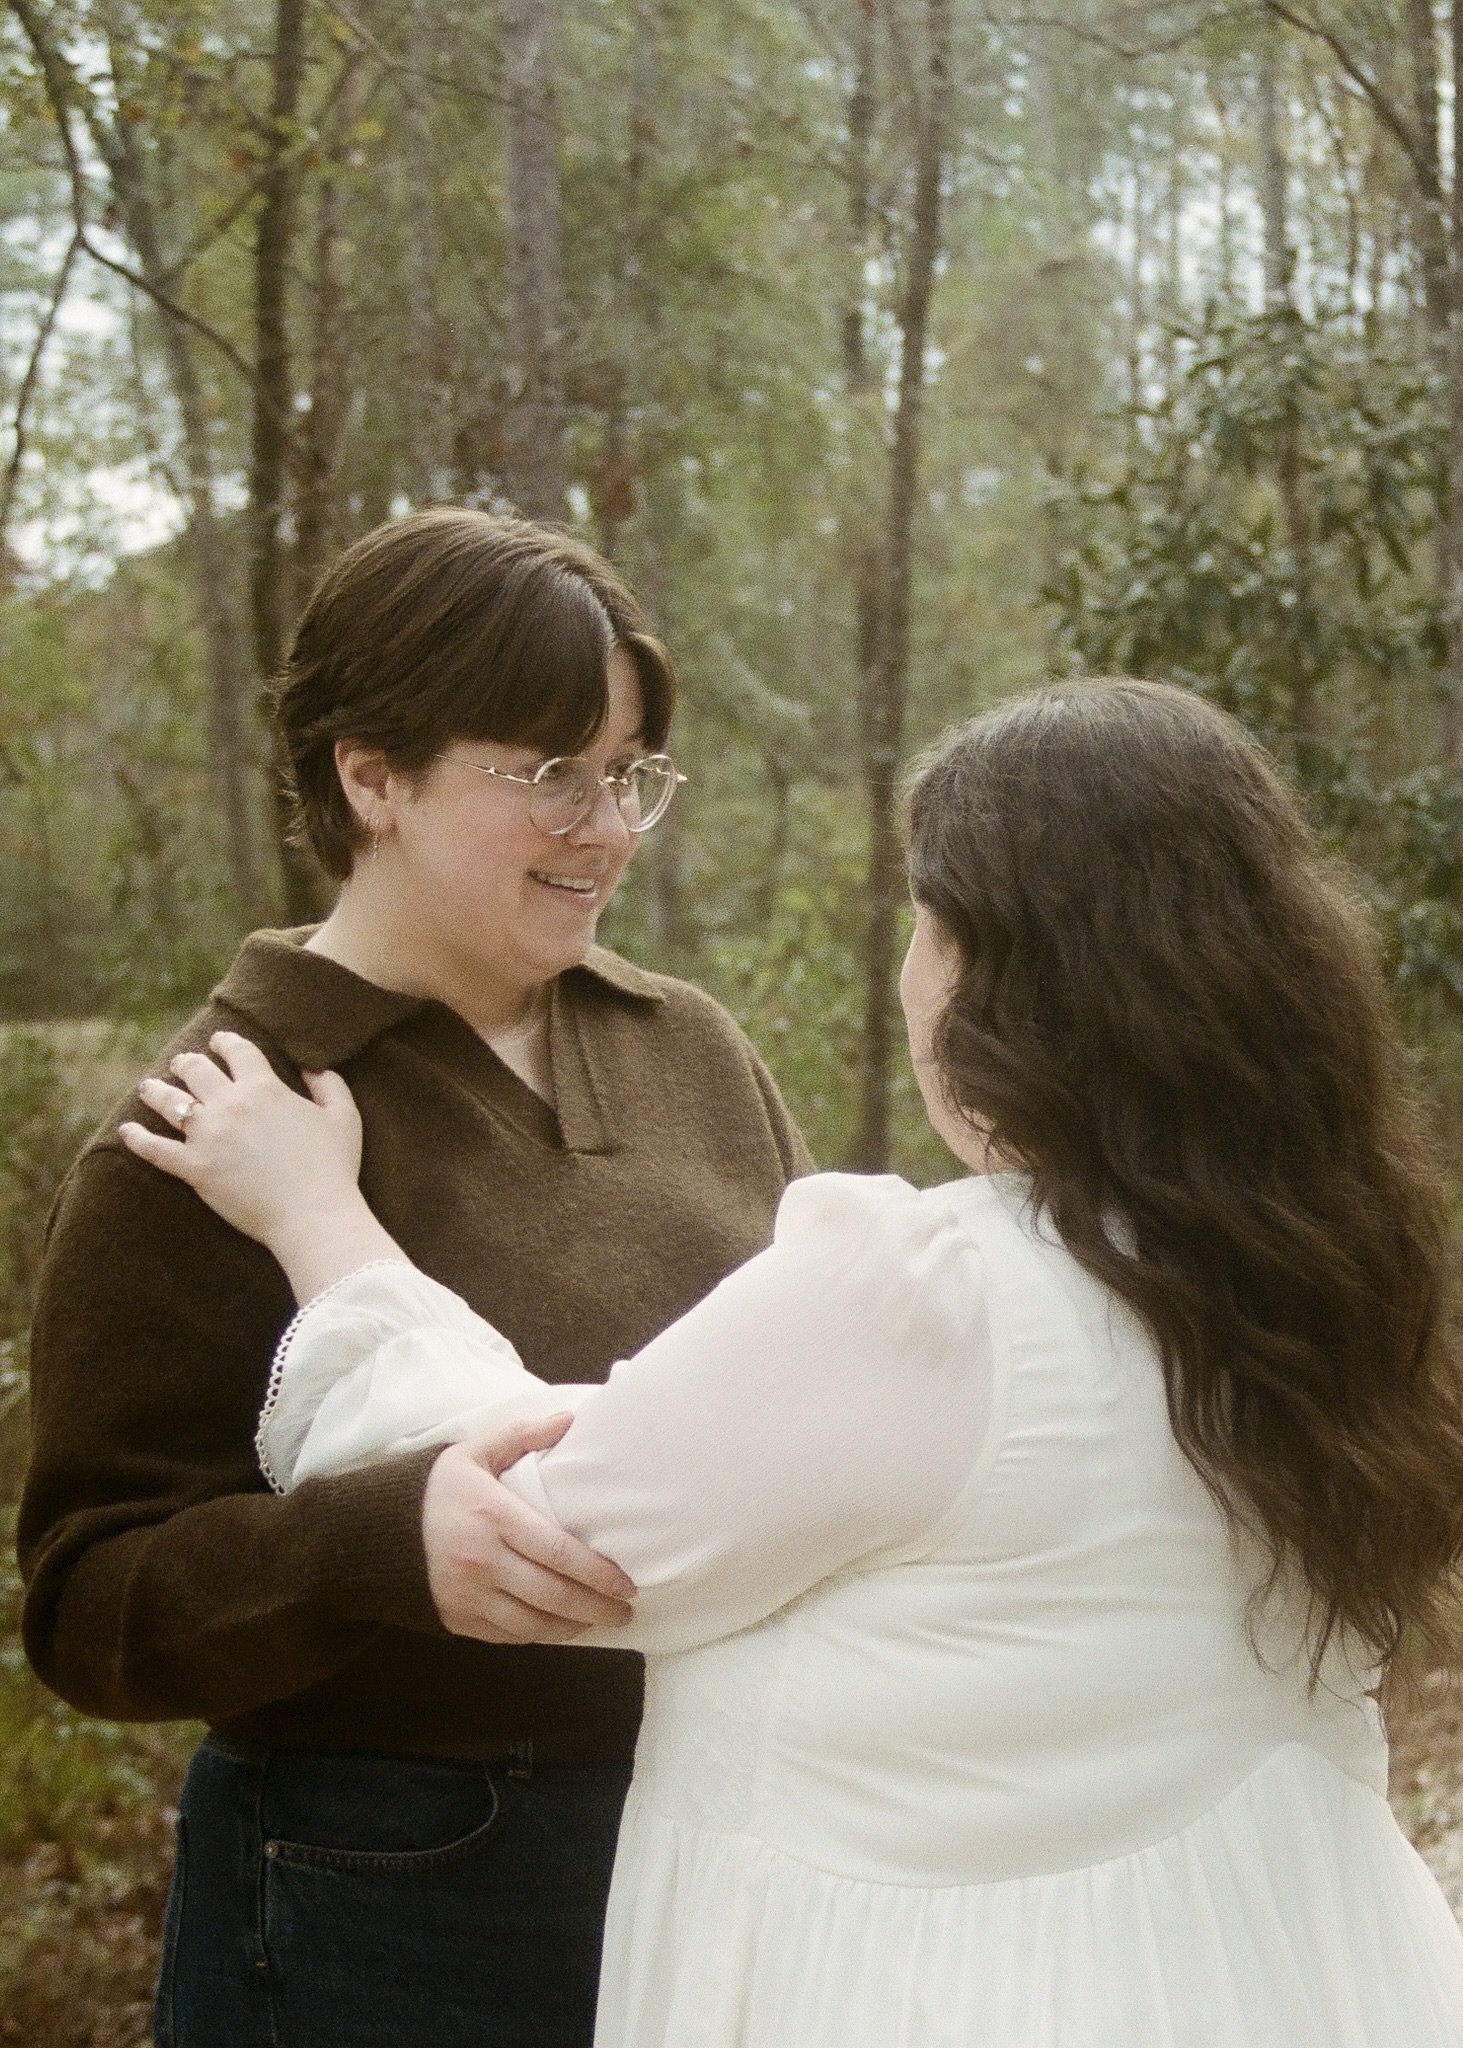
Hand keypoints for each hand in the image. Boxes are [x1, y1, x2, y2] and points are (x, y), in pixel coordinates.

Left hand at [119, 1031, 365, 1252]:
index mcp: (264, 1088)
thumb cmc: (333, 1167)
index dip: (225, 1042)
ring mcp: (208, 1136)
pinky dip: (137, 1140)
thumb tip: (314, 1067)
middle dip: (187, 1062)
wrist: (313, 1214)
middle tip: (182, 1062)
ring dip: (156, 1091)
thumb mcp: (344, 1117)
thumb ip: (329, 1085)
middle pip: (197, 1071)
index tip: (218, 1041)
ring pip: (170, 1103)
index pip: (238, 1052)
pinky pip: (155, 1150)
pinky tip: (125, 1132)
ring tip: (147, 1087)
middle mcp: (230, 1104)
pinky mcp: (194, 1168)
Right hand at [422, 1414, 635, 1642]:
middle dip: (597, 1607)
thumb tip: (570, 1418)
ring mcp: (469, 1596)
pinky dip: (539, 1635)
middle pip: (554, 1595)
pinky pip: (509, 1636)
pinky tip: (560, 1627)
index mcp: (494, 1517)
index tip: (627, 1583)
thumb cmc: (437, 1489)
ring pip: (534, 1624)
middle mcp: (482, 1562)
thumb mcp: (475, 1451)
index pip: (559, 1552)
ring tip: (599, 1620)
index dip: (599, 1574)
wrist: (380, 1532)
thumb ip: (523, 1434)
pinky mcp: (458, 1620)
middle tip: (626, 1611)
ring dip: (573, 1627)